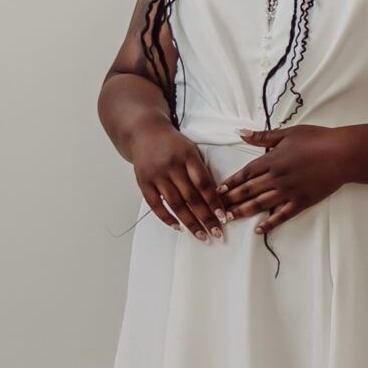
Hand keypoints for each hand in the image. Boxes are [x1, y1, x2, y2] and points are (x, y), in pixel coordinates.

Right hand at [129, 121, 225, 240]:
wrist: (144, 132)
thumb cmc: (173, 145)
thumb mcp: (192, 151)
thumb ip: (201, 172)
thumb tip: (217, 199)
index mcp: (188, 157)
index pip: (204, 184)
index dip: (214, 202)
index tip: (223, 217)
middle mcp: (171, 166)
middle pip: (191, 197)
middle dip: (205, 218)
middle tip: (216, 233)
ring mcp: (156, 175)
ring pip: (175, 204)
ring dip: (189, 222)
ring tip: (201, 235)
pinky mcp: (143, 182)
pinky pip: (155, 205)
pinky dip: (167, 218)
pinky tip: (178, 227)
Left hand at [221, 124, 349, 231]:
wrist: (342, 154)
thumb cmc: (317, 140)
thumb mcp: (288, 133)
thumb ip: (263, 136)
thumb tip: (241, 132)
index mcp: (272, 160)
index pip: (245, 173)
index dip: (230, 182)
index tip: (218, 190)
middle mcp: (276, 177)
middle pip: (248, 190)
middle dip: (230, 199)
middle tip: (216, 208)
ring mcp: (288, 191)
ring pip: (260, 204)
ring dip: (243, 212)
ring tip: (229, 219)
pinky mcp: (302, 202)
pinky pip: (282, 215)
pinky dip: (270, 223)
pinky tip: (259, 229)